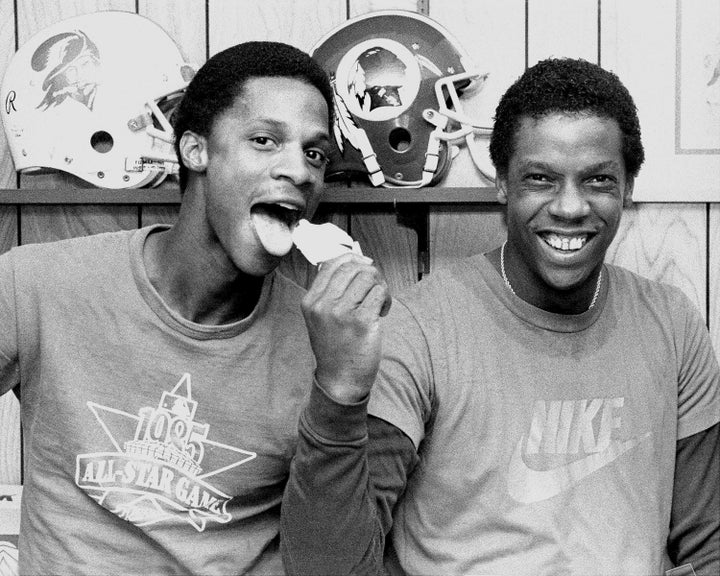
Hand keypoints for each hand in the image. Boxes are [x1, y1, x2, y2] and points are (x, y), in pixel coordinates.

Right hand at [301, 253, 390, 403]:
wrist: (340, 380)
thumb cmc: (336, 347)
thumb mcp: (321, 317)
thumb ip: (331, 291)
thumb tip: (355, 261)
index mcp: (311, 301)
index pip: (332, 263)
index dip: (353, 258)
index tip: (366, 264)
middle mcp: (323, 304)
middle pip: (352, 267)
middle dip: (370, 272)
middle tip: (377, 287)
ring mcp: (341, 313)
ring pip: (368, 277)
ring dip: (380, 285)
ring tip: (380, 302)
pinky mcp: (361, 321)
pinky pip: (379, 292)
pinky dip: (386, 299)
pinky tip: (383, 312)